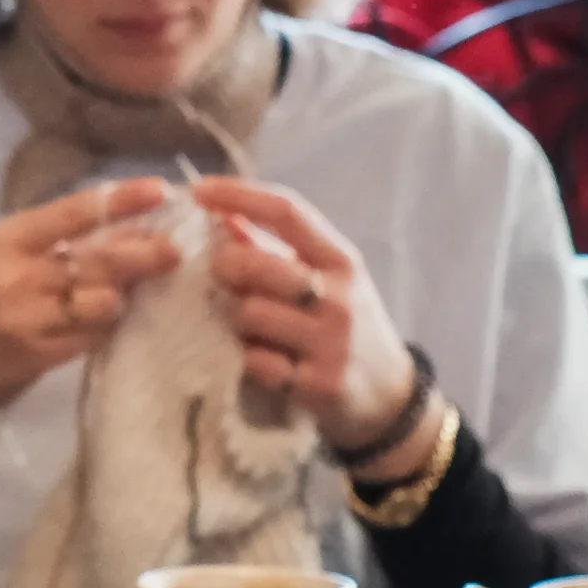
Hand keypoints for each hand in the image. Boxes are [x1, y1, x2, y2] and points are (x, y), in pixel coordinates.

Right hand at [0, 178, 178, 495]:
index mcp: (5, 239)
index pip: (76, 211)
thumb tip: (124, 230)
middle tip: (175, 253)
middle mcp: (16, 274)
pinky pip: (93, 337)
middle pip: (99, 257)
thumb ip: (48, 247)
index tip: (162, 192)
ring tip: (140, 295)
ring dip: (126, 298)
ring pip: (102, 300)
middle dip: (145, 253)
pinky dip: (108, 329)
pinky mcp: (37, 356)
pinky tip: (113, 326)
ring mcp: (27, 317)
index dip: (124, 199)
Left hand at [195, 177, 419, 453]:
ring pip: (249, 314)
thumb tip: (224, 216)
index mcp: (341, 260)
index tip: (199, 190)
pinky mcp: (317, 384)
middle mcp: (339, 297)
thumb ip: (276, 250)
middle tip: (214, 275)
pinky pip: (255, 362)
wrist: (388, 397)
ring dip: (232, 318)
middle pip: (258, 265)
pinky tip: (252, 360)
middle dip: (223, 266)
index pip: (288, 212)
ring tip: (240, 326)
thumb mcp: (326, 281)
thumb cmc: (343, 327)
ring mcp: (330, 343)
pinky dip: (244, 358)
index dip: (239, 195)